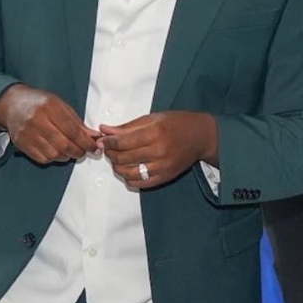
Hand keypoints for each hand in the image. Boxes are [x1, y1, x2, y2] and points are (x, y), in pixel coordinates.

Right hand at [0, 84, 99, 164]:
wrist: (13, 104)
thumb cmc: (39, 103)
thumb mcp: (61, 106)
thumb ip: (77, 122)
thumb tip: (93, 136)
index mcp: (50, 107)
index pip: (72, 130)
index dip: (86, 142)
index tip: (94, 147)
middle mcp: (37, 120)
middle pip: (63, 144)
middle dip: (78, 151)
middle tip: (84, 151)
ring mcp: (27, 133)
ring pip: (53, 154)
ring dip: (66, 156)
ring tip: (71, 150)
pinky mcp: (21, 144)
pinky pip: (42, 158)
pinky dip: (53, 158)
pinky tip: (57, 152)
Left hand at [98, 112, 217, 188]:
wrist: (200, 136)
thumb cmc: (177, 123)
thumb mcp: (152, 118)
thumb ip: (128, 127)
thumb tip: (105, 130)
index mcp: (155, 132)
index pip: (122, 141)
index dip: (108, 142)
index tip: (102, 140)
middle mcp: (159, 151)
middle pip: (123, 158)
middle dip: (110, 154)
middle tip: (107, 149)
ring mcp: (162, 167)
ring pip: (129, 173)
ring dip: (117, 168)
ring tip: (117, 160)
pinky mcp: (165, 177)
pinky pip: (140, 183)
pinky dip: (129, 179)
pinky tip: (128, 170)